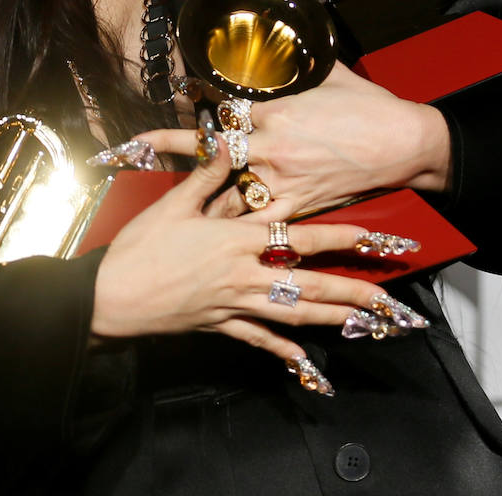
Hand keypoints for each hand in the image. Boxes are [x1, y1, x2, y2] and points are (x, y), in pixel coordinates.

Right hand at [91, 133, 405, 365]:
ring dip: (333, 320)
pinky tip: (307, 360)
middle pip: (310, 285)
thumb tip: (228, 140)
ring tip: (365, 327)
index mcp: (237, 241)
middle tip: (391, 302)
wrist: (110, 297)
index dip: (342, 238)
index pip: (301, 238)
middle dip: (354, 292)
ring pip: (294, 316)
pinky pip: (258, 340)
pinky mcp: (220, 326)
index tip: (375, 238)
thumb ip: (208, 175)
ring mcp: (235, 305)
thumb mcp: (173, 204)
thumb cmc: (139, 247)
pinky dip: (284, 351)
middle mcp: (244, 275)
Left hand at [144, 65, 451, 219]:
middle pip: (210, 148)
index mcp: (274, 111)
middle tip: (136, 147)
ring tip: (162, 200)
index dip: (195, 105)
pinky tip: (214, 233)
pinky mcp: (298, 204)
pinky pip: (260, 219)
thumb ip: (300, 59)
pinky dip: (237, 224)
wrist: (403, 143)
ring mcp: (282, 178)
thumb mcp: (330, 72)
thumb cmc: (369, 107)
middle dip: (171, 146)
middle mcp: (270, 146)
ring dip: (198, 193)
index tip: (173, 101)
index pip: (222, 109)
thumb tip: (287, 34)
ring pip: (227, 189)